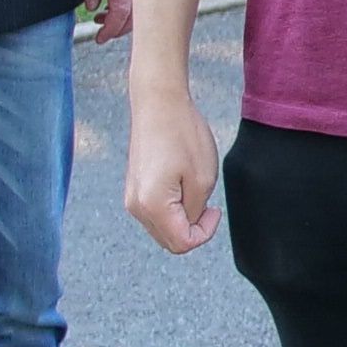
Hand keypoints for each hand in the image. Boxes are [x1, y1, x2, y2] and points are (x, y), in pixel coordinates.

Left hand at [73, 0, 134, 45]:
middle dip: (118, 28)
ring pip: (146, 5)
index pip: (121, 16)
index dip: (109, 31)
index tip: (98, 37)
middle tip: (100, 26)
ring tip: (106, 12)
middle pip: (137, 17)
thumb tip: (93, 6)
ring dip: (129, 15)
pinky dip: (138, 1)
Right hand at [125, 84, 219, 253]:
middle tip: (207, 202)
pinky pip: (156, 213)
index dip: (205, 233)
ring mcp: (132, 198)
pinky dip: (172, 208)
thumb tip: (189, 225)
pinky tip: (181, 184)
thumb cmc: (183, 135)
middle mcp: (136, 207)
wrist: (158, 103)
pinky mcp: (133, 188)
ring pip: (163, 228)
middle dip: (193, 228)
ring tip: (192, 188)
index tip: (214, 209)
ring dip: (182, 218)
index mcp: (153, 206)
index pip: (182, 243)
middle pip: (170, 241)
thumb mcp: (202, 179)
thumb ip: (196, 212)